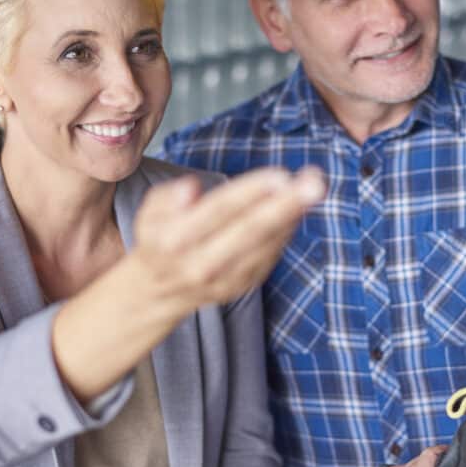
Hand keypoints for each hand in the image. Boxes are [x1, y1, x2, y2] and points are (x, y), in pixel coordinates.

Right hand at [131, 167, 325, 312]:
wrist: (159, 291)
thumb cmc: (160, 238)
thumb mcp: (149, 212)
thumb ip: (168, 197)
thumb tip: (191, 189)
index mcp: (175, 241)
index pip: (218, 211)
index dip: (251, 192)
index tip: (280, 175)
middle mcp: (203, 264)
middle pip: (251, 231)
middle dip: (285, 205)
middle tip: (315, 183)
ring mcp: (226, 279)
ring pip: (267, 244)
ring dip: (294, 215)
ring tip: (316, 186)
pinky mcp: (244, 284)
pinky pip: (271, 254)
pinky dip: (287, 229)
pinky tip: (298, 207)